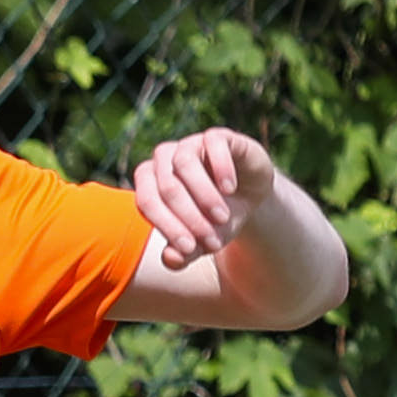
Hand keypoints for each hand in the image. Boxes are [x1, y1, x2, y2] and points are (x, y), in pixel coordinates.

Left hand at [129, 127, 284, 270]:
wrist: (250, 196)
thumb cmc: (218, 218)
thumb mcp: (205, 240)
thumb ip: (185, 252)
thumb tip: (170, 259)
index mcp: (151, 182)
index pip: (147, 201)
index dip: (166, 227)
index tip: (190, 249)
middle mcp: (165, 159)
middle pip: (166, 186)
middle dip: (190, 217)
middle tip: (213, 241)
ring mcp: (190, 143)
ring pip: (184, 162)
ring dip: (204, 195)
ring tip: (222, 218)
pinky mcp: (217, 137)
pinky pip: (211, 142)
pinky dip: (220, 167)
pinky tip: (231, 188)